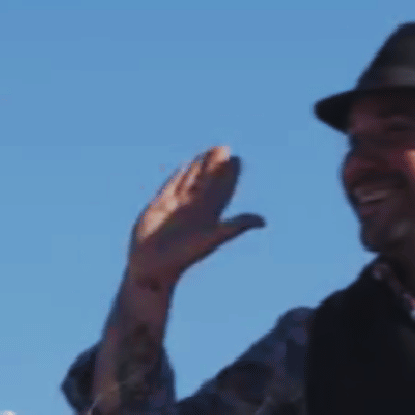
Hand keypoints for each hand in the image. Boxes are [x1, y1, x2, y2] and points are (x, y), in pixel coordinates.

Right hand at [121, 146, 261, 310]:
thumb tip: (263, 221)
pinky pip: (172, 186)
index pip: (223, 191)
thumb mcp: (212, 239)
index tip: (237, 160)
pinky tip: (185, 166)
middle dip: (216, 166)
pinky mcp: (160, 206)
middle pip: (209, 183)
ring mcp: (177, 207)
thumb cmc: (182, 256)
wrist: (152, 266)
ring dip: (200, 167)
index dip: (230, 176)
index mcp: (209, 216)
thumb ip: (235, 227)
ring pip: (191, 182)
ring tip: (209, 151)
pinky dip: (179, 175)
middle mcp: (194, 210)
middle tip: (224, 148)